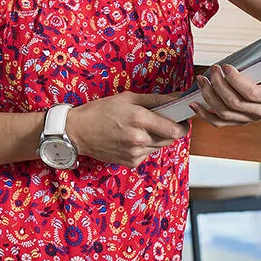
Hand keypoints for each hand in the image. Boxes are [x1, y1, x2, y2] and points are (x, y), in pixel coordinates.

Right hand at [67, 92, 187, 167]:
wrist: (77, 132)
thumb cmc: (100, 111)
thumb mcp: (128, 98)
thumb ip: (155, 100)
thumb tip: (177, 98)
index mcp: (139, 119)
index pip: (175, 129)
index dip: (183, 124)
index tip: (183, 118)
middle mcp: (139, 139)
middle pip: (171, 139)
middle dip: (171, 129)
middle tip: (162, 120)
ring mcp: (135, 153)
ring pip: (160, 146)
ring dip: (158, 137)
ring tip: (142, 128)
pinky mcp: (131, 162)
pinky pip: (148, 154)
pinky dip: (146, 146)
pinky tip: (132, 138)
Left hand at [189, 63, 260, 127]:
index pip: (251, 94)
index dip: (236, 81)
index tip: (226, 67)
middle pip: (234, 103)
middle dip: (219, 86)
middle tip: (212, 70)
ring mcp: (249, 118)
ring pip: (224, 113)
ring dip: (209, 97)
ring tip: (202, 80)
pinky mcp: (240, 120)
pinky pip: (220, 122)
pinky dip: (205, 115)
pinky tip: (194, 104)